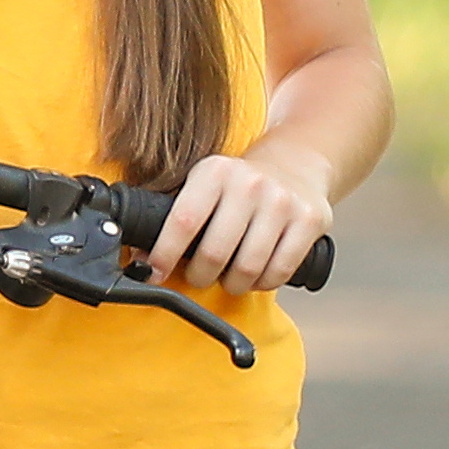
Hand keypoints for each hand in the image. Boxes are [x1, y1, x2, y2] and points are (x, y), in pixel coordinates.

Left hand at [138, 139, 336, 297]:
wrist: (297, 164)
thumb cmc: (239, 185)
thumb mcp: (205, 185)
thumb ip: (174, 216)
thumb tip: (140, 258)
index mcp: (214, 172)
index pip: (183, 221)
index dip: (164, 255)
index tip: (153, 273)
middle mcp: (249, 183)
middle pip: (215, 254)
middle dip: (200, 275)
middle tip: (199, 275)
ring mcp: (282, 202)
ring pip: (248, 269)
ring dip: (232, 284)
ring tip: (229, 276)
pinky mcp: (309, 220)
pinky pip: (279, 271)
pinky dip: (263, 283)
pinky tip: (257, 273)